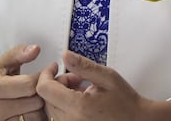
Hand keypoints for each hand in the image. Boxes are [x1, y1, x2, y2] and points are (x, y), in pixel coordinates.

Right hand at [0, 44, 46, 120]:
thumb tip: (35, 49)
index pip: (29, 85)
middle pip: (35, 102)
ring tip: (39, 97)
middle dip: (43, 92)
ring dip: (42, 106)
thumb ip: (18, 53)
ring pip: (36, 116)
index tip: (49, 70)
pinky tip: (35, 109)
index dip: (43, 76)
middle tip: (45, 85)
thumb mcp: (4, 62)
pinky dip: (37, 117)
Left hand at [36, 50, 170, 120]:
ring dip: (60, 95)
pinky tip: (80, 100)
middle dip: (57, 83)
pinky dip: (64, 106)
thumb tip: (65, 56)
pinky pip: (58, 117)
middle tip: (77, 78)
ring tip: (82, 89)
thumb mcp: (107, 77)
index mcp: (78, 107)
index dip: (46, 74)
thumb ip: (84, 66)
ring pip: (51, 108)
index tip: (55, 67)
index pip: (44, 89)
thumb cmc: (126, 103)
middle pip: (46, 98)